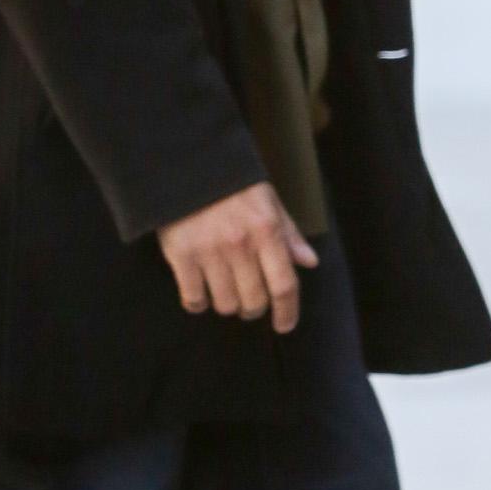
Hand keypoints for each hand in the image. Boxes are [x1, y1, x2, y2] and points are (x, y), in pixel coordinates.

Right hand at [157, 182, 318, 333]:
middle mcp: (241, 245)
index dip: (288, 312)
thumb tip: (309, 263)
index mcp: (266, 231)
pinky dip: (197, 303)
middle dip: (253, 310)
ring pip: (225, 304)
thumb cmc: (232, 183)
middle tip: (248, 305)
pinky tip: (198, 295)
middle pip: (254, 301)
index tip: (284, 326)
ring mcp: (210, 252)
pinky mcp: (181, 255)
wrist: (186, 163)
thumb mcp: (268, 201)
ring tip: (223, 294)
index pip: (285, 285)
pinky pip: (193, 297)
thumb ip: (289, 234)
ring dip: (226, 306)